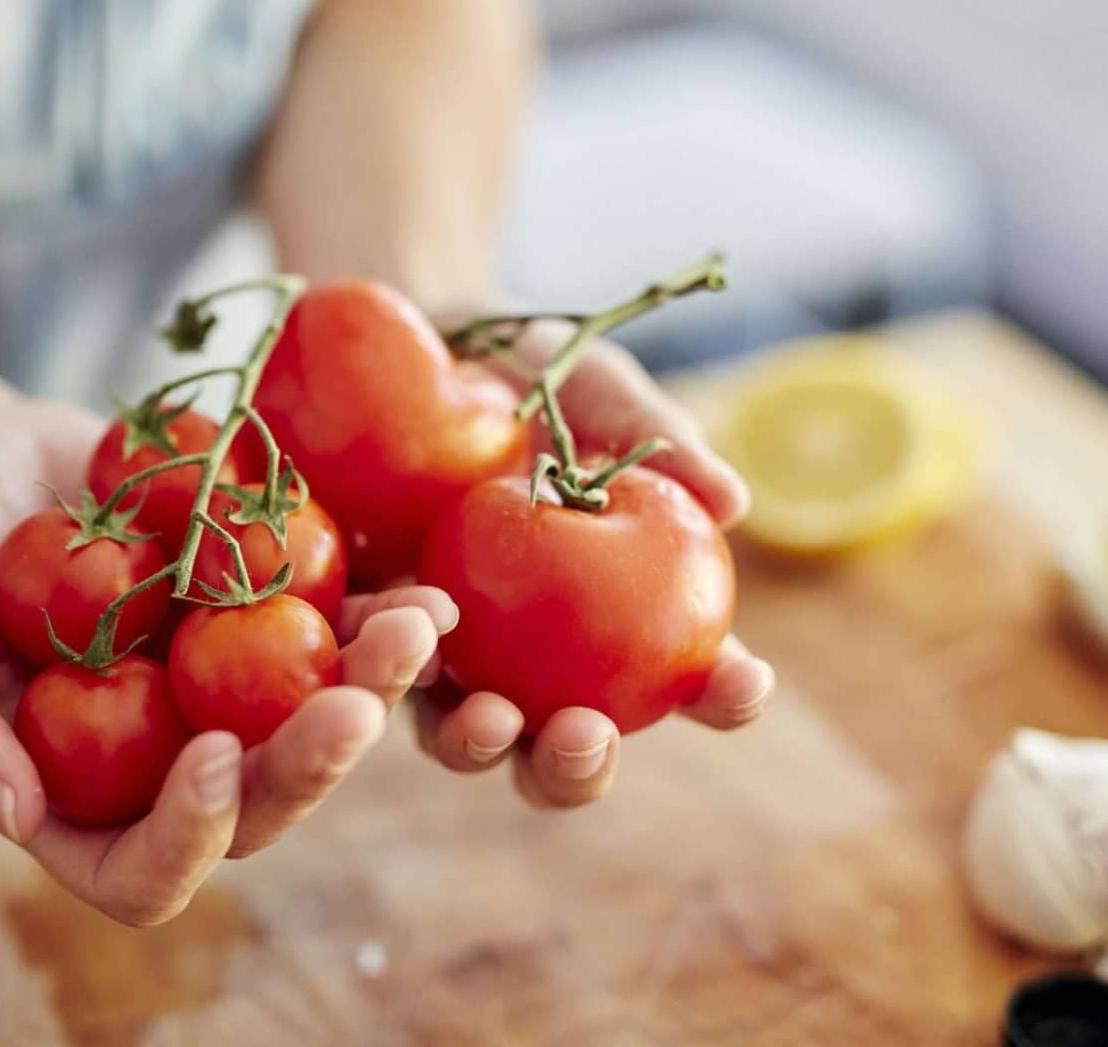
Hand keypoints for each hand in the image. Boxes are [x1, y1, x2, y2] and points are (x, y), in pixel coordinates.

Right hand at [0, 397, 443, 924]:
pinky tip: (426, 588)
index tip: (212, 755)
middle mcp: (162, 763)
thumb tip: (15, 814)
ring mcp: (221, 695)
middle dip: (311, 766)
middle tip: (354, 705)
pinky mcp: (261, 620)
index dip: (186, 836)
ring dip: (374, 691)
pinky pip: (335, 636)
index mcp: (76, 801)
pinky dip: (381, 617)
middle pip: (257, 808)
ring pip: (315, 726)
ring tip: (417, 630)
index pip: (143, 872)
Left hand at [411, 324, 775, 807]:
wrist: (408, 339)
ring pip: (465, 739)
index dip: (723, 695)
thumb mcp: (593, 388)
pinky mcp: (365, 631)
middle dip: (578, 766)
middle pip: (564, 748)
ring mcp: (447, 655)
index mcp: (616, 613)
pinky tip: (409, 638)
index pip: (686, 678)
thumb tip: (734, 503)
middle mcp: (534, 658)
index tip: (742, 682)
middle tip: (583, 734)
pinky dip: (393, 667)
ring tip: (489, 718)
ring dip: (482, 745)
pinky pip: (376, 669)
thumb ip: (658, 439)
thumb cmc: (528, 370)